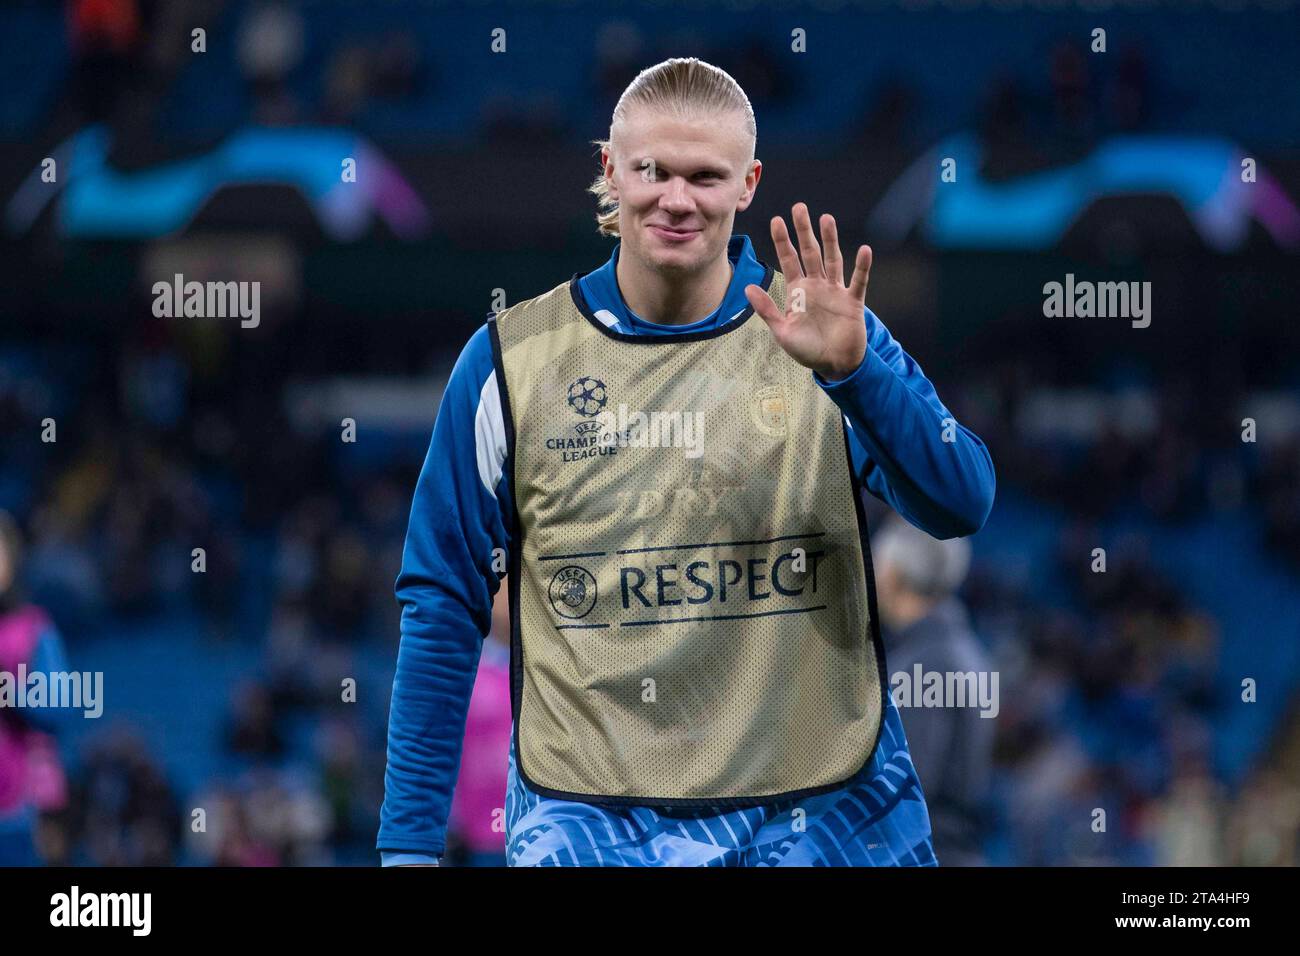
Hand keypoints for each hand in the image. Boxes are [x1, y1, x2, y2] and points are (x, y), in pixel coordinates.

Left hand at [744, 203, 870, 380]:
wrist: (834, 366)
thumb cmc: (807, 350)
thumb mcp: (782, 332)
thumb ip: (766, 310)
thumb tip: (747, 288)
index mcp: (798, 291)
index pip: (788, 260)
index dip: (782, 241)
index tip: (776, 220)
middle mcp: (816, 286)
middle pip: (810, 252)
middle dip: (804, 231)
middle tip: (799, 207)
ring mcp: (835, 291)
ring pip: (832, 260)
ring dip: (830, 240)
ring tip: (826, 218)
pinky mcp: (853, 302)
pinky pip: (858, 281)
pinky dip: (862, 267)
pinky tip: (865, 251)